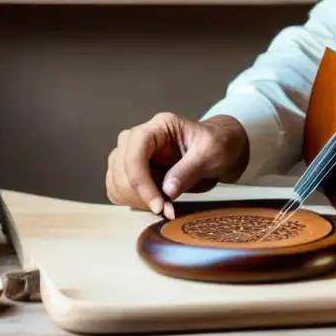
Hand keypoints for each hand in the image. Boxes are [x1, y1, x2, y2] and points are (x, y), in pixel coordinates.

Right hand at [105, 112, 248, 218]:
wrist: (220, 148)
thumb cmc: (217, 144)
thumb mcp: (210, 153)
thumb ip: (188, 170)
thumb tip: (166, 191)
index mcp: (159, 127)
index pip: (135, 150)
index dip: (140, 180)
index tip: (157, 205)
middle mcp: (139, 137)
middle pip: (120, 166)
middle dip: (139, 193)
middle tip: (164, 208)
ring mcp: (132, 153)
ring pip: (115, 179)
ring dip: (135, 199)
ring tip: (162, 206)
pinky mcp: (132, 170)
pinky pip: (117, 188)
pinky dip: (132, 202)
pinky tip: (154, 204)